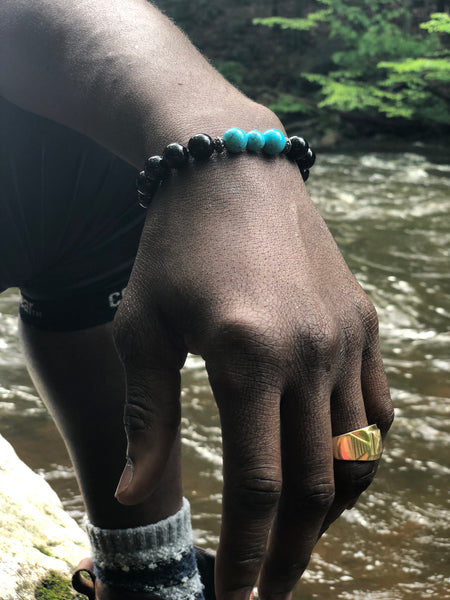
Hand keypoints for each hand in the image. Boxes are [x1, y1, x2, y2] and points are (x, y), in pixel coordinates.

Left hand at [113, 121, 393, 599]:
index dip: (245, 554)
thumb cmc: (175, 250)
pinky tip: (332, 468)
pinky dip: (361, 454)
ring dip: (329, 510)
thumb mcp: (143, 329)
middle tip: (266, 590)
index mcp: (247, 356)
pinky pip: (378, 409)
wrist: (232, 173)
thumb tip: (135, 496)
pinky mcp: (362, 321)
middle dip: (288, 551)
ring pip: (358, 454)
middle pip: (314, 483)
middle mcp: (310, 352)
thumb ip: (147, 417)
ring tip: (297, 538)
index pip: (256, 485)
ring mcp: (345, 336)